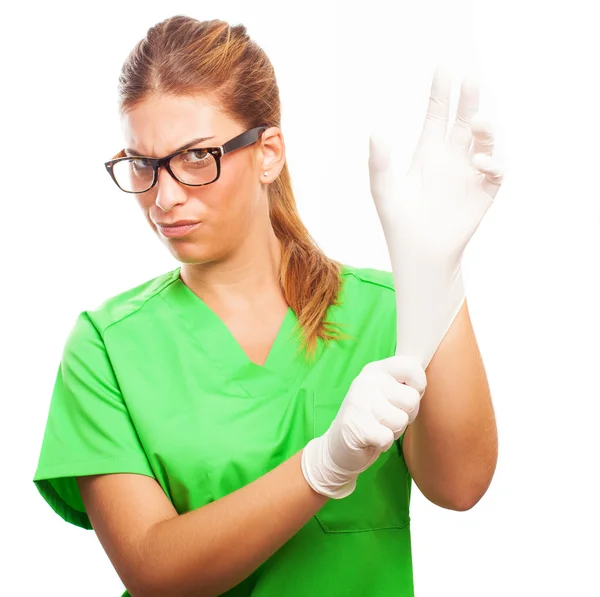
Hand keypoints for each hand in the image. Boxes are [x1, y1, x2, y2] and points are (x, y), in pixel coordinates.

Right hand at [301, 355, 426, 498]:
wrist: (339, 445)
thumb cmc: (373, 417)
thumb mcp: (387, 392)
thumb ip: (405, 382)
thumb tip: (428, 370)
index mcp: (377, 369)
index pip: (412, 366)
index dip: (419, 386)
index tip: (406, 395)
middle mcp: (366, 380)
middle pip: (411, 399)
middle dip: (406, 415)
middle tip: (387, 417)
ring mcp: (359, 402)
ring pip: (401, 420)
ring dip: (394, 430)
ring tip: (378, 426)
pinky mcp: (356, 426)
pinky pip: (388, 438)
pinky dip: (383, 443)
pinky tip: (371, 438)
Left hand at [368, 67, 503, 367]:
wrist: (420, 253)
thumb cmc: (399, 224)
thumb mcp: (385, 191)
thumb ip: (380, 164)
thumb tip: (375, 133)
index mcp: (428, 154)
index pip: (437, 116)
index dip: (441, 94)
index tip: (445, 69)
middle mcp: (451, 159)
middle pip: (464, 120)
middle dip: (469, 99)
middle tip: (471, 78)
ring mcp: (469, 173)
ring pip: (484, 140)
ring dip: (485, 128)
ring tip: (478, 122)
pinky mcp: (484, 191)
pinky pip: (496, 170)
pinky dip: (493, 162)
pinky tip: (480, 162)